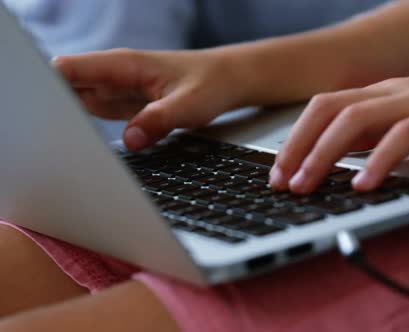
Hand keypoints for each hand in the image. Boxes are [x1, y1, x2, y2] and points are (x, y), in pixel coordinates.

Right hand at [53, 48, 248, 150]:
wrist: (228, 81)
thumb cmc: (211, 83)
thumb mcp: (189, 104)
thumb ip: (159, 120)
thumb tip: (129, 140)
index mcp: (123, 65)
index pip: (69, 69)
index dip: (48, 87)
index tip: (42, 112)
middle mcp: (115, 76)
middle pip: (67, 87)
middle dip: (53, 108)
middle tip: (51, 137)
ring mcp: (118, 90)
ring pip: (78, 101)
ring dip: (67, 119)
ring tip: (62, 144)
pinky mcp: (125, 105)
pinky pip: (96, 113)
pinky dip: (86, 127)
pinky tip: (81, 144)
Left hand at [270, 57, 408, 193]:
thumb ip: (383, 134)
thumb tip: (348, 158)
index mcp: (384, 94)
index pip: (326, 108)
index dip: (296, 138)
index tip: (279, 171)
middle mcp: (394, 93)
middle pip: (329, 110)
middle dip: (297, 146)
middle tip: (279, 183)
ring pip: (356, 120)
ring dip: (324, 155)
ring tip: (306, 186)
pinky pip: (403, 136)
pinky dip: (378, 160)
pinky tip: (363, 185)